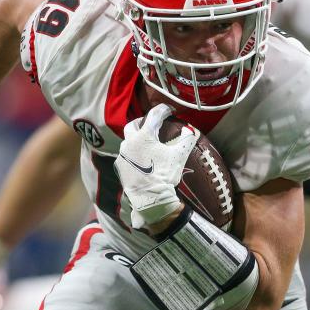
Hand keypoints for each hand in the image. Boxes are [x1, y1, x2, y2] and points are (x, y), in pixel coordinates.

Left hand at [114, 104, 196, 228]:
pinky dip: (133, 154)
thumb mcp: (179, 156)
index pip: (154, 116)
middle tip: (151, 124)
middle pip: (132, 125)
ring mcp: (122, 155)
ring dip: (136, 140)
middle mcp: (129, 143)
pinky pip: (125, 156)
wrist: (150, 199)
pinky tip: (140, 160)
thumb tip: (190, 130)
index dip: (163, 110)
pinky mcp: (120, 167)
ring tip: (146, 144)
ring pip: (127, 141)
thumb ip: (187, 139)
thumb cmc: (164, 175)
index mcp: (143, 136)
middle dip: (141, 122)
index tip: (169, 111)